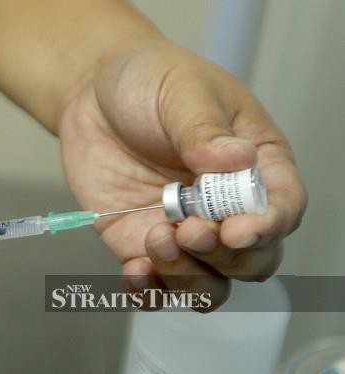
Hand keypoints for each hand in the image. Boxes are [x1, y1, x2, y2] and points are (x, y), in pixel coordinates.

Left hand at [58, 40, 306, 301]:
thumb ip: (203, 129)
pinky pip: (156, 286)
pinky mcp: (141, 243)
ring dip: (187, 277)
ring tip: (155, 240)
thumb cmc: (150, 81)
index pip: (282, 208)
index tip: (237, 230)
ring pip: (209, 284)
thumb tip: (236, 159)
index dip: (266, 227)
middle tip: (187, 230)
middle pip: (252, 259)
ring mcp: (185, 231)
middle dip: (224, 256)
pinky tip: (134, 273)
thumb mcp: (182, 91)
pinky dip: (149, 292)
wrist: (91, 94)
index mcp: (256, 165)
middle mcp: (226, 207)